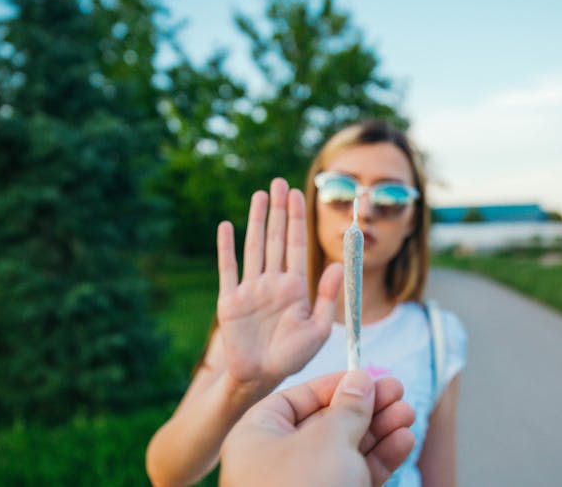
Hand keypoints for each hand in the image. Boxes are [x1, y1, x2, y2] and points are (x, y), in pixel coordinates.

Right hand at [215, 178, 343, 388]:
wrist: (261, 377)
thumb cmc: (293, 357)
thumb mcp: (318, 329)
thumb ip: (327, 297)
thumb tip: (335, 264)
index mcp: (295, 287)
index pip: (297, 245)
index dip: (297, 219)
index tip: (299, 194)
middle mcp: (273, 282)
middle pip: (276, 238)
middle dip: (279, 210)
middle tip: (279, 183)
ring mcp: (251, 289)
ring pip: (254, 247)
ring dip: (256, 220)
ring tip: (260, 194)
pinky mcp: (230, 301)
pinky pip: (228, 269)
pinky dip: (226, 248)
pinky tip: (227, 226)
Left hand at [220, 371, 415, 486]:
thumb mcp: (326, 439)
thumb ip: (348, 408)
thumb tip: (361, 381)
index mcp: (258, 436)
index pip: (297, 399)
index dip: (334, 384)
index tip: (368, 376)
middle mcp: (279, 461)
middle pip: (328, 423)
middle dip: (366, 407)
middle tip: (398, 390)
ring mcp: (305, 486)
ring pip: (348, 451)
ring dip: (380, 431)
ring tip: (408, 413)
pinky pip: (357, 476)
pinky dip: (381, 459)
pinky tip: (404, 441)